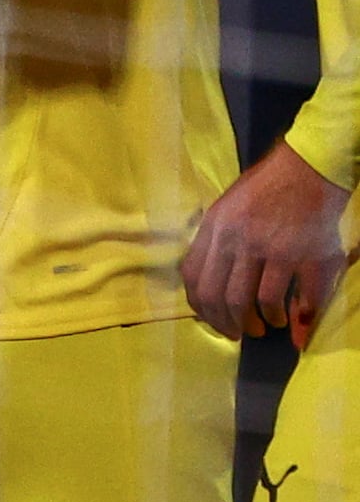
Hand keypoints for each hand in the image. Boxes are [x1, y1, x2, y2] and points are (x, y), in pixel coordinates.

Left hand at [187, 139, 352, 341]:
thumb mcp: (227, 211)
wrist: (308, 169)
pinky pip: (290, 296)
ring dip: (260, 321)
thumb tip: (213, 291)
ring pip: (254, 301)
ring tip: (267, 324)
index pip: (193, 278)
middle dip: (228, 323)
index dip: (201, 308)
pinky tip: (289, 318)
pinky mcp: (302, 254)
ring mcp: (270, 247)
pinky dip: (288, 316)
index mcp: (214, 227)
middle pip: (221, 296)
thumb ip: (215, 247)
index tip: (214, 321)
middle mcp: (237, 239)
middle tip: (240, 332)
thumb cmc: (265, 190)